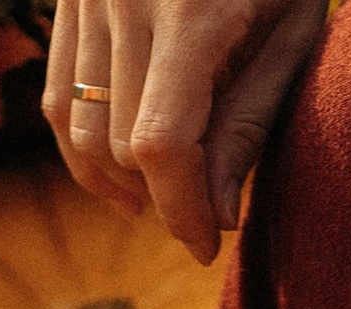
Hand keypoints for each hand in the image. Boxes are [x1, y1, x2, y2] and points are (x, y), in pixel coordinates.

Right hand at [42, 0, 325, 254]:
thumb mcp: (291, 30)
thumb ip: (250, 122)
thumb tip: (215, 218)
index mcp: (191, 10)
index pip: (162, 143)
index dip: (181, 209)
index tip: (207, 244)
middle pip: (122, 143)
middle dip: (164, 193)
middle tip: (205, 209)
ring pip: (81, 129)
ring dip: (121, 180)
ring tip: (167, 195)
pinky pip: (59, 97)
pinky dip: (84, 148)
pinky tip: (123, 177)